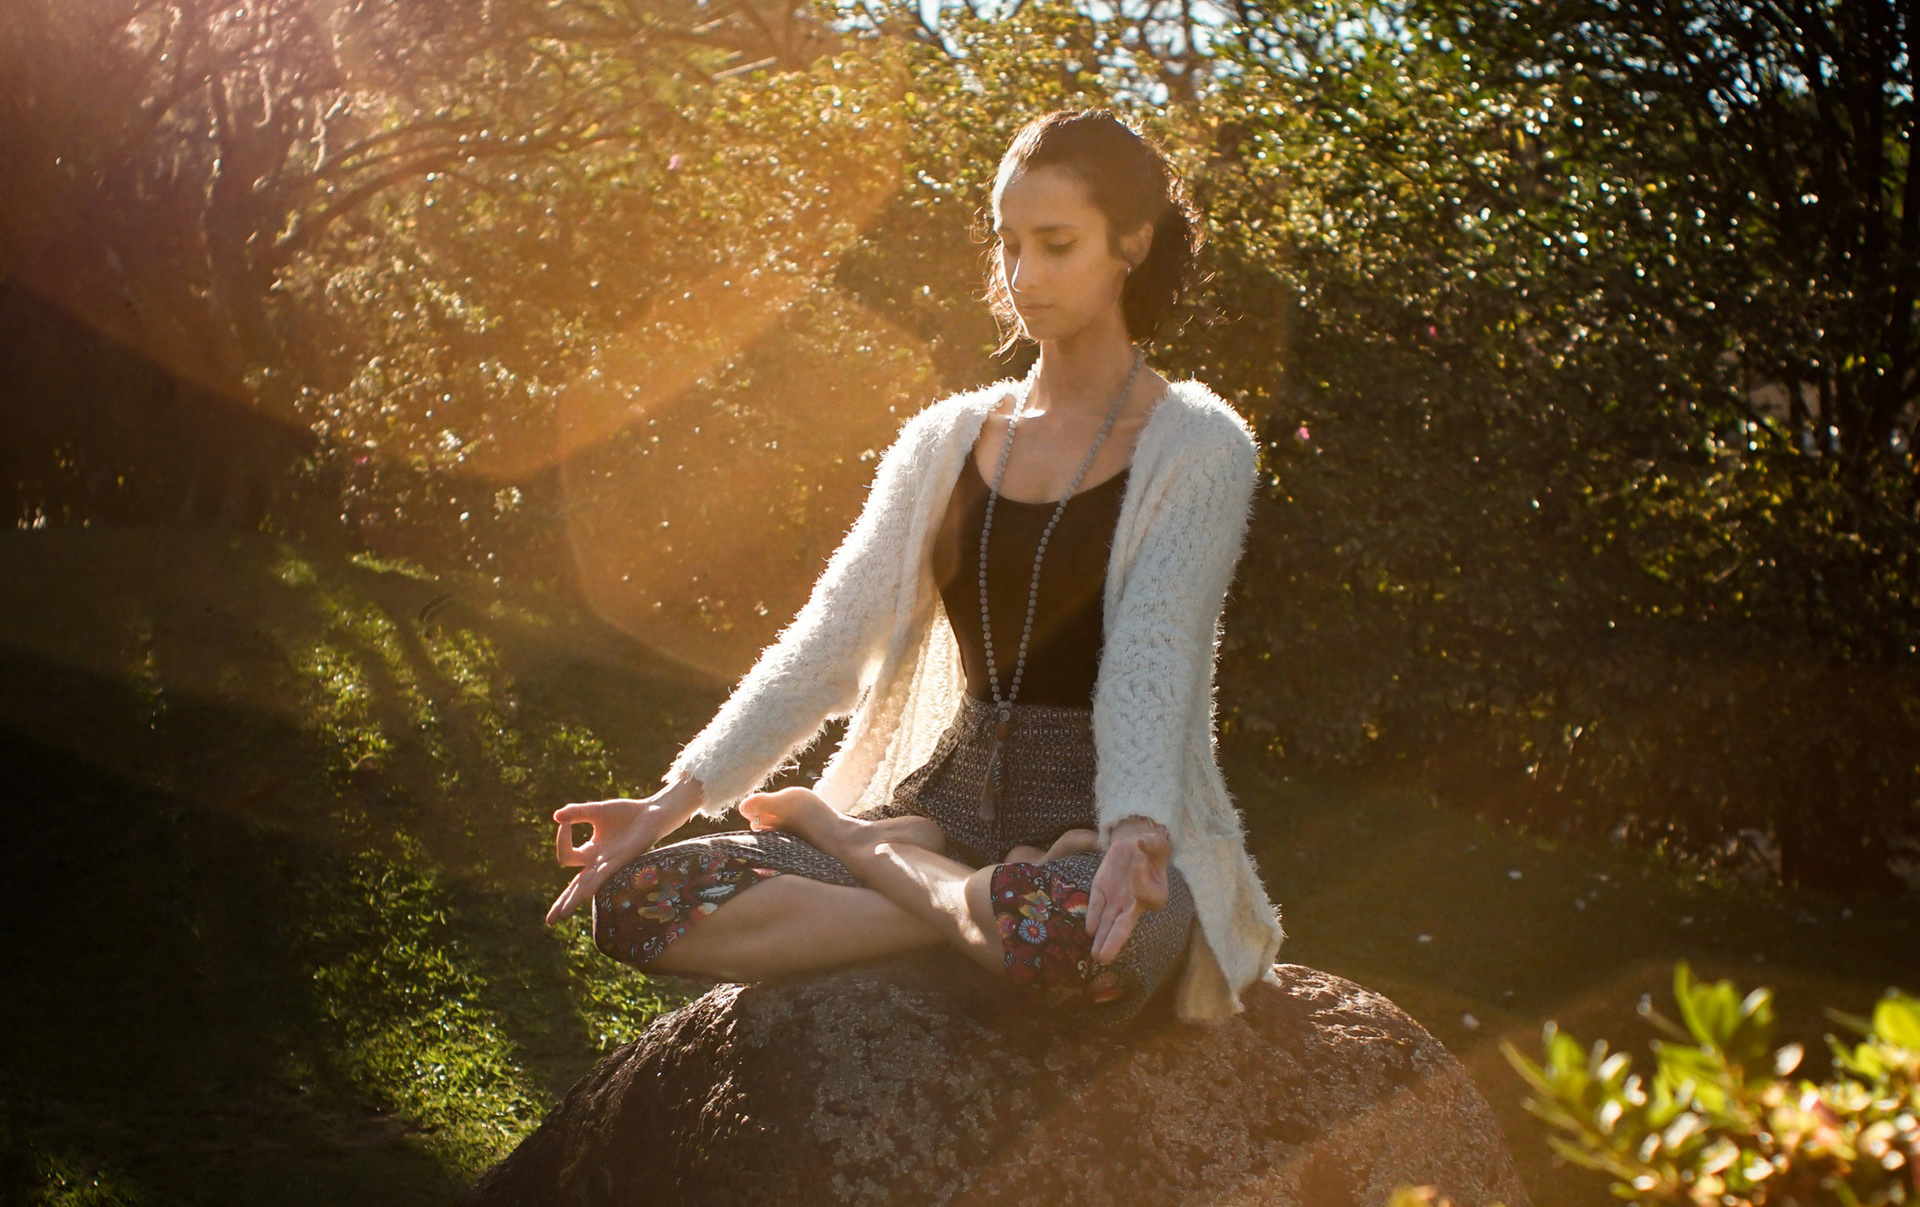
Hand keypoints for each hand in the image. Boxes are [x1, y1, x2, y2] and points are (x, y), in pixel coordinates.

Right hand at [544, 780, 700, 925]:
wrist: (652, 812)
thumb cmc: (626, 814)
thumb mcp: (596, 811)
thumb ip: (576, 813)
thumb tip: (556, 816)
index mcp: (591, 854)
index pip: (567, 856)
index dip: (561, 841)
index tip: (565, 823)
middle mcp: (599, 864)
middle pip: (575, 888)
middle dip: (562, 903)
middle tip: (549, 922)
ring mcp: (611, 864)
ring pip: (587, 886)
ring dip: (574, 899)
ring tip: (563, 915)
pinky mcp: (624, 860)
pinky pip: (606, 874)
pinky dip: (595, 883)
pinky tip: (586, 894)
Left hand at [1085, 818, 1170, 964]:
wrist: (1134, 845)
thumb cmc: (1151, 848)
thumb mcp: (1157, 843)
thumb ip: (1153, 843)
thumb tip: (1142, 842)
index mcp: (1156, 894)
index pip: (1147, 896)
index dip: (1142, 881)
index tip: (1140, 861)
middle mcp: (1135, 903)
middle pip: (1124, 925)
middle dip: (1113, 941)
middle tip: (1104, 958)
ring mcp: (1117, 900)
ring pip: (1108, 922)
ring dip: (1101, 938)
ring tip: (1095, 956)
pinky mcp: (1101, 890)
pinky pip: (1097, 906)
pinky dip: (1093, 916)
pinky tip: (1089, 930)